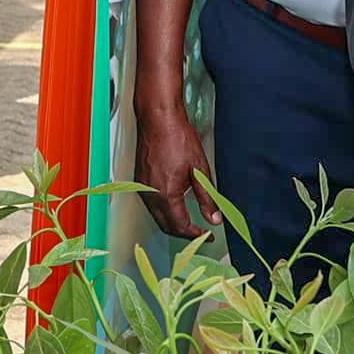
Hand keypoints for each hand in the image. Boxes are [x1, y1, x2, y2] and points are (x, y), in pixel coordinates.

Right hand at [138, 104, 213, 239]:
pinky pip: (151, 204)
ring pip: (157, 216)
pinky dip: (163, 211)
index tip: (207, 235)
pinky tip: (174, 205)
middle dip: (183, 233)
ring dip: (172, 222)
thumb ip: (207, 198)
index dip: (195, 235)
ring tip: (189, 221)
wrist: (158, 118)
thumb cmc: (177, 138)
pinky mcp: (139, 180)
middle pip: (166, 226)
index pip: (180, 226)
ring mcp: (142, 187)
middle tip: (199, 233)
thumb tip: (215, 218)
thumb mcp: (200, 170)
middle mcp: (150, 195)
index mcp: (166, 195)